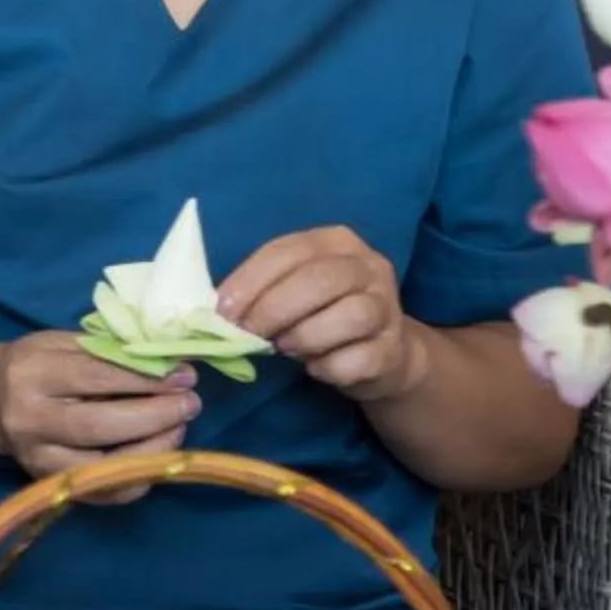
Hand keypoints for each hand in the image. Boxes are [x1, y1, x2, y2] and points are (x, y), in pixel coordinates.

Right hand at [0, 331, 199, 498]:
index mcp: (31, 374)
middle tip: (190, 404)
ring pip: (105, 465)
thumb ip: (108, 353)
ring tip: (179, 426)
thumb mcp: (62, 344)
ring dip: (154, 448)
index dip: (146, 378)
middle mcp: (30, 421)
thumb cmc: (37, 366)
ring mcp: (38, 459)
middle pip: (101, 425)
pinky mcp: (51, 484)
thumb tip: (170, 367)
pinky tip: (159, 454)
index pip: (96, 377)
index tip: (184, 375)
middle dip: (155, 415)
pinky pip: (105, 492)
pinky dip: (140, 476)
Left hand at [217, 226, 423, 401]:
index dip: (250, 281)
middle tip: (249, 334)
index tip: (222, 312)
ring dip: (305, 337)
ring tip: (286, 348)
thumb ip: (262, 290)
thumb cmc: (322, 314)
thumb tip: (217, 310)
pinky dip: (328, 367)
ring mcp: (387, 308)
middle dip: (273, 309)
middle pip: (320, 280)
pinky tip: (315, 367)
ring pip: (349, 316)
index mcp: (336, 242)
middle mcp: (369, 267)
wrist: (383, 351)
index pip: (287, 252)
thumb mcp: (293, 289)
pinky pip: (358, 359)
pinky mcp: (393, 349)